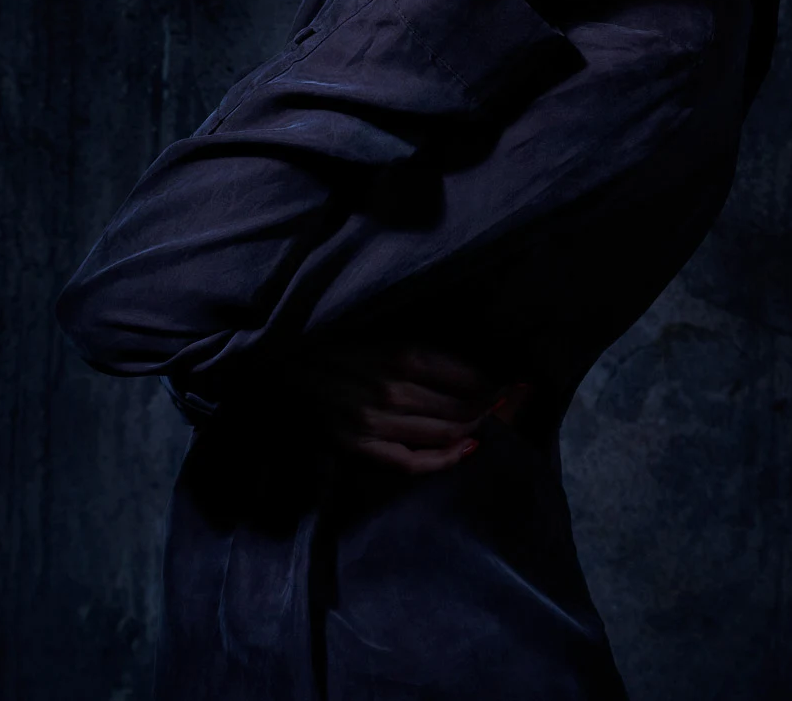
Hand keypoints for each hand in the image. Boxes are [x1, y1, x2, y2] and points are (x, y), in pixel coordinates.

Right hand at [305, 344, 530, 474]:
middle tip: (513, 408)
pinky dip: (445, 460)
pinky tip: (467, 450)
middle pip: (462, 408)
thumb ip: (420, 347)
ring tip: (492, 423)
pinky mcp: (359, 445)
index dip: (496, 385)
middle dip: (494, 409)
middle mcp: (392, 390)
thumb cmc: (334, 340)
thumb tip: (476, 368)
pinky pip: (413, 463)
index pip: (468, 378)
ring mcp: (375, 422)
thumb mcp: (379, 329)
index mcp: (398, 353)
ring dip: (475, 429)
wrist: (278, 364)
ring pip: (445, 434)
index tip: (513, 386)